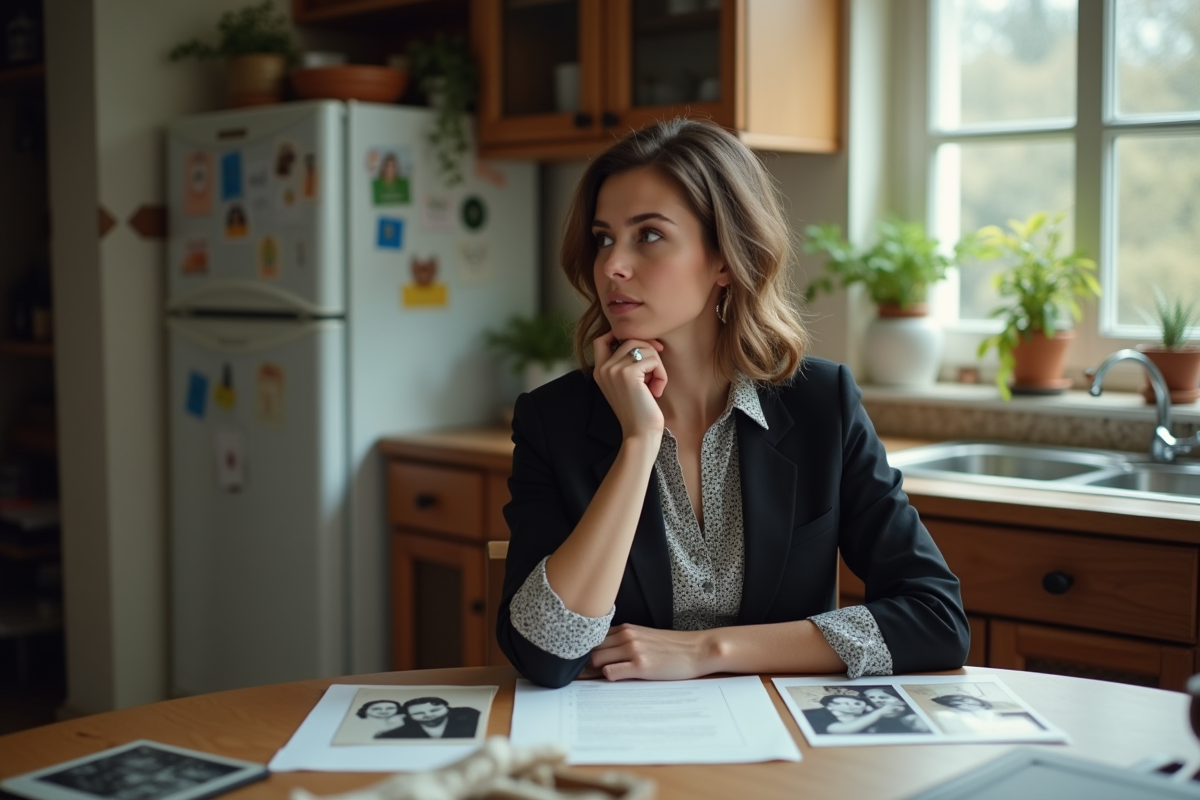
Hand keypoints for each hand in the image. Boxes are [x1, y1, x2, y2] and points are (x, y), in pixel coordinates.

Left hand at [588, 623, 713, 680]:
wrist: (697, 650)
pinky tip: (619, 680)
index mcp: (626, 628)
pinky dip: (609, 678)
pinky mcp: (640, 666)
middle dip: (588, 663)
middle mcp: (626, 636)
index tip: (586, 662)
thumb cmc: (672, 647)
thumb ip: (624, 641)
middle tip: (591, 675)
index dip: (588, 651)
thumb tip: (603, 654)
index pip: (593, 638)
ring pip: (596, 660)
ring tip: (604, 679)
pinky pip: (610, 673)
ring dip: (597, 671)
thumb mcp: (645, 637)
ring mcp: (633, 650)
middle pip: (590, 649)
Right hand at [592, 332, 666, 442]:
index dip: (621, 336)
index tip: (642, 348)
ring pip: (644, 347)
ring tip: (655, 384)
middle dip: (649, 352)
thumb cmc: (639, 411)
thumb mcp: (628, 384)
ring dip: (657, 364)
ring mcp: (614, 369)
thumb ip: (627, 364)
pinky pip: (653, 360)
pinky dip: (661, 374)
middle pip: (631, 340)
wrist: (640, 434)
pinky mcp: (628, 373)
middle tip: (655, 372)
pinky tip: (657, 390)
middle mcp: (603, 368)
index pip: (602, 339)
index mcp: (599, 371)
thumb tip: (646, 341)